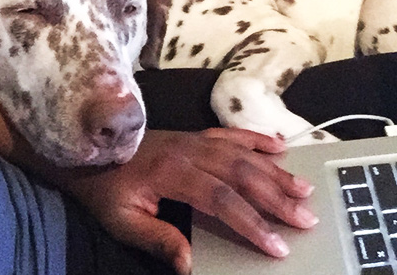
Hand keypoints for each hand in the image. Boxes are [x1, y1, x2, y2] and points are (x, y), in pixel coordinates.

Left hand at [68, 128, 317, 274]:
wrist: (91, 151)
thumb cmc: (106, 189)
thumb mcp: (122, 221)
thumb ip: (156, 240)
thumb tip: (190, 264)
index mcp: (173, 175)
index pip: (222, 200)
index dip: (252, 223)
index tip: (277, 245)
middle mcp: (190, 152)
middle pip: (242, 174)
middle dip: (277, 197)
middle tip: (306, 216)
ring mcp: (195, 140)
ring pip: (243, 153)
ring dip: (276, 170)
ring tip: (304, 187)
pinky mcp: (196, 135)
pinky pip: (232, 134)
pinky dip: (257, 139)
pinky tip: (280, 145)